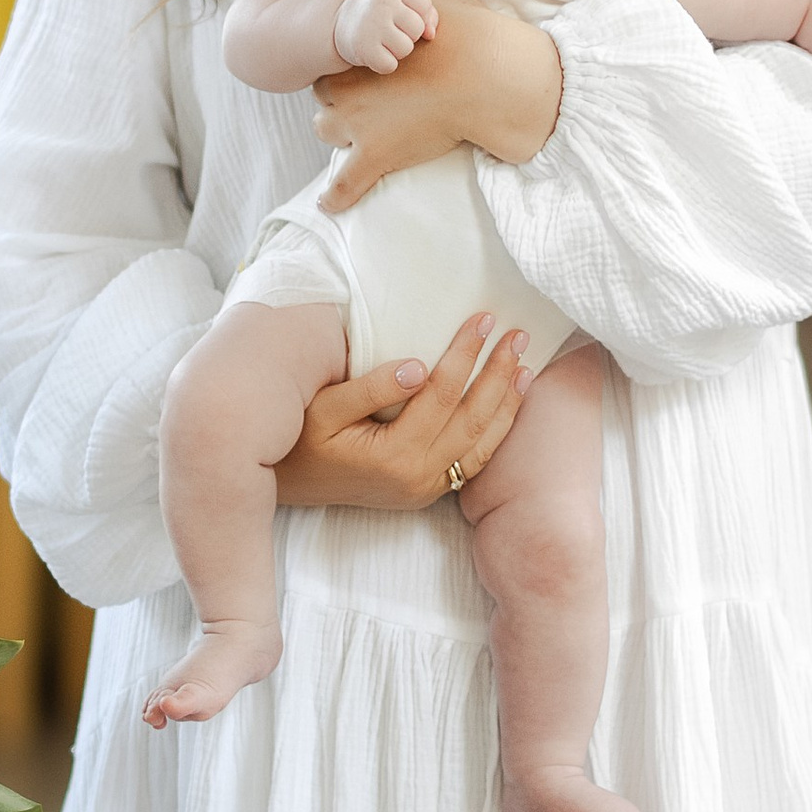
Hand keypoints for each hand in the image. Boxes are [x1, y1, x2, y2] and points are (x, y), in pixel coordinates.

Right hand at [270, 317, 531, 510]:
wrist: (286, 486)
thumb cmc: (299, 441)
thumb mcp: (324, 409)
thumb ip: (371, 388)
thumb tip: (419, 366)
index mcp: (394, 454)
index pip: (442, 393)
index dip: (466, 354)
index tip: (483, 319)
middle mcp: (418, 477)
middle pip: (473, 418)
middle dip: (498, 373)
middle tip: (519, 335)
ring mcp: (426, 489)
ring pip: (482, 444)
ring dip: (507, 403)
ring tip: (525, 366)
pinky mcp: (427, 492)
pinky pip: (474, 461)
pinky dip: (496, 432)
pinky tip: (508, 405)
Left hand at [312, 0, 561, 210]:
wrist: (488, 76)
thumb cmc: (453, 26)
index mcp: (344, 52)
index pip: (327, 56)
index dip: (345, 56)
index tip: (368, 55)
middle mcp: (340, 92)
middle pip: (325, 93)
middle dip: (342, 90)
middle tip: (376, 85)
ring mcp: (355, 129)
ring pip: (328, 130)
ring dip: (342, 127)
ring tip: (370, 122)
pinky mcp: (376, 159)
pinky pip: (344, 186)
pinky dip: (336, 195)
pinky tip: (330, 202)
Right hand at [331, 0, 437, 74]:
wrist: (337, 23)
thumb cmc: (379, 13)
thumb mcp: (400, 2)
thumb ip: (426, 12)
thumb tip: (431, 34)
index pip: (424, 5)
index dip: (418, 16)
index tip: (401, 16)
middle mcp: (381, 3)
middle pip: (417, 29)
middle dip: (408, 35)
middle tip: (390, 31)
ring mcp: (371, 25)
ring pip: (406, 48)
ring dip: (397, 51)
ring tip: (382, 42)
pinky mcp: (363, 48)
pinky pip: (390, 65)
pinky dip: (383, 64)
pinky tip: (374, 54)